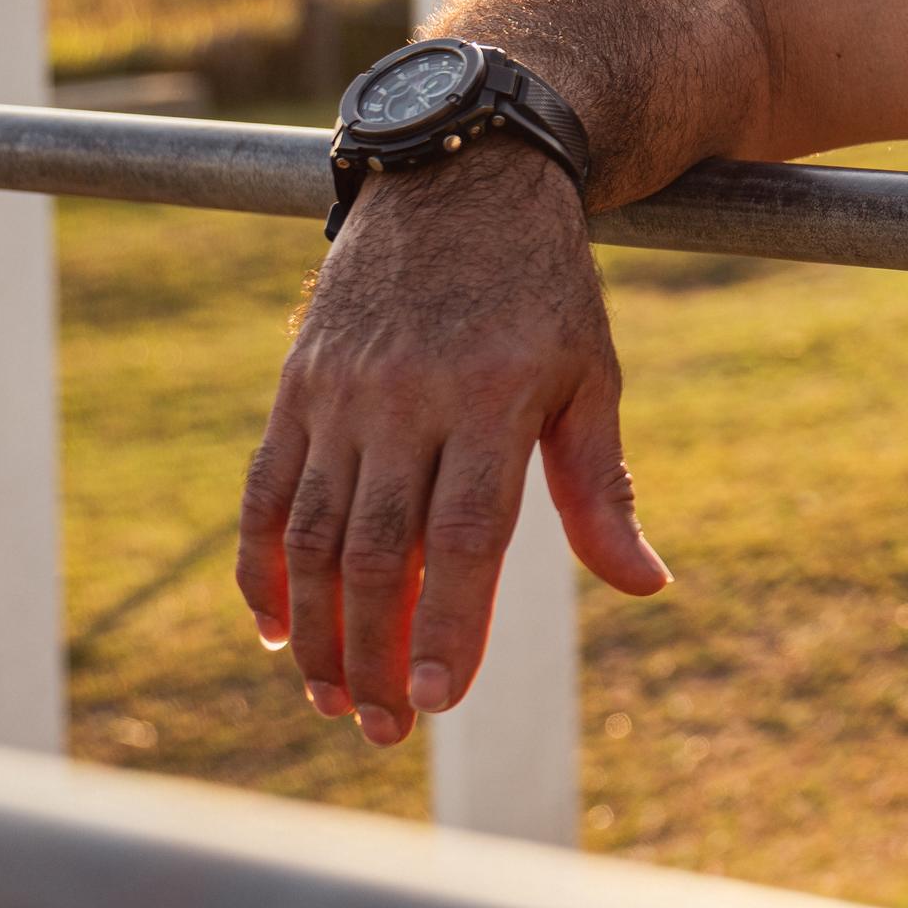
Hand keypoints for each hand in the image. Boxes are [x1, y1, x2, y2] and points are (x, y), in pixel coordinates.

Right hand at [236, 147, 670, 745]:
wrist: (460, 176)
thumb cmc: (544, 289)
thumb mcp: (592, 376)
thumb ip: (601, 488)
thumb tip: (646, 586)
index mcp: (491, 399)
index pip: (465, 536)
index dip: (448, 624)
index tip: (437, 702)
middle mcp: (405, 399)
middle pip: (379, 552)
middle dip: (373, 653)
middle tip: (384, 731)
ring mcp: (339, 393)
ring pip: (313, 535)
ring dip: (315, 630)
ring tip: (333, 701)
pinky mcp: (295, 385)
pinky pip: (265, 493)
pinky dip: (261, 569)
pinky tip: (272, 631)